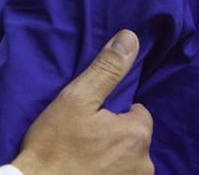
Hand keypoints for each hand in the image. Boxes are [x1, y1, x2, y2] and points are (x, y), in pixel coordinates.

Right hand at [10, 30, 153, 174]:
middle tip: (81, 139)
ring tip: (82, 158)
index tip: (88, 120)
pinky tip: (86, 172)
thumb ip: (106, 69)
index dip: (112, 113)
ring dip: (112, 158)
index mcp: (137, 134)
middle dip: (114, 136)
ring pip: (128, 160)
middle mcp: (145, 164)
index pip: (138, 112)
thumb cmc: (53, 145)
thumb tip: (130, 38)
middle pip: (133, 138)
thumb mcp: (76, 99)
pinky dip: (107, 173)